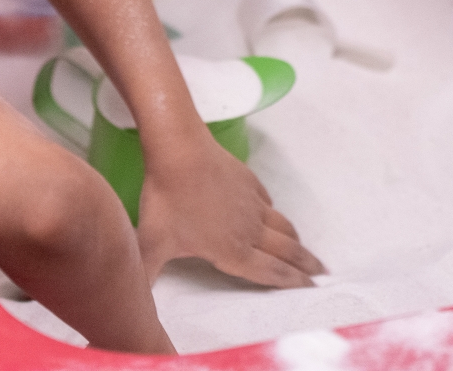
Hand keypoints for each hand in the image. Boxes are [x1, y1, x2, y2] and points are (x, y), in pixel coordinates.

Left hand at [135, 135, 326, 287]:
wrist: (179, 150)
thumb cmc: (166, 199)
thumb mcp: (151, 243)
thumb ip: (144, 274)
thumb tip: (130, 301)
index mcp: (233, 250)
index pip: (269, 272)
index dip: (291, 282)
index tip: (310, 288)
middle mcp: (250, 229)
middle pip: (286, 250)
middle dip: (305, 265)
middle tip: (322, 273)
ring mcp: (252, 202)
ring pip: (281, 225)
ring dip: (295, 241)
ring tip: (304, 249)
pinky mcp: (248, 181)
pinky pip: (267, 202)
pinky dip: (275, 213)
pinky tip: (272, 213)